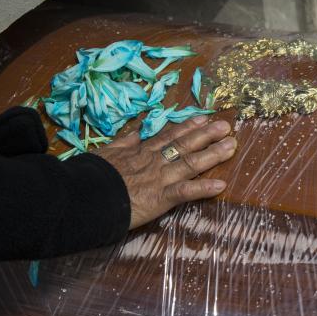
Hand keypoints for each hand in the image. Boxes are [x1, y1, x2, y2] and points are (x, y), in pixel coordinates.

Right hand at [98, 116, 236, 228]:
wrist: (84, 194)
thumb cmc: (91, 174)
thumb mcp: (106, 151)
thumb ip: (123, 141)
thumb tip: (135, 130)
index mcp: (141, 151)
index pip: (168, 136)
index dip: (187, 126)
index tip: (203, 117)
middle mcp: (154, 161)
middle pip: (185, 145)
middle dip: (207, 135)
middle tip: (226, 126)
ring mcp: (160, 178)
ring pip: (191, 163)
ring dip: (213, 155)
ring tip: (232, 147)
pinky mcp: (160, 198)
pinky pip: (186, 192)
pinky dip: (204, 189)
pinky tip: (221, 186)